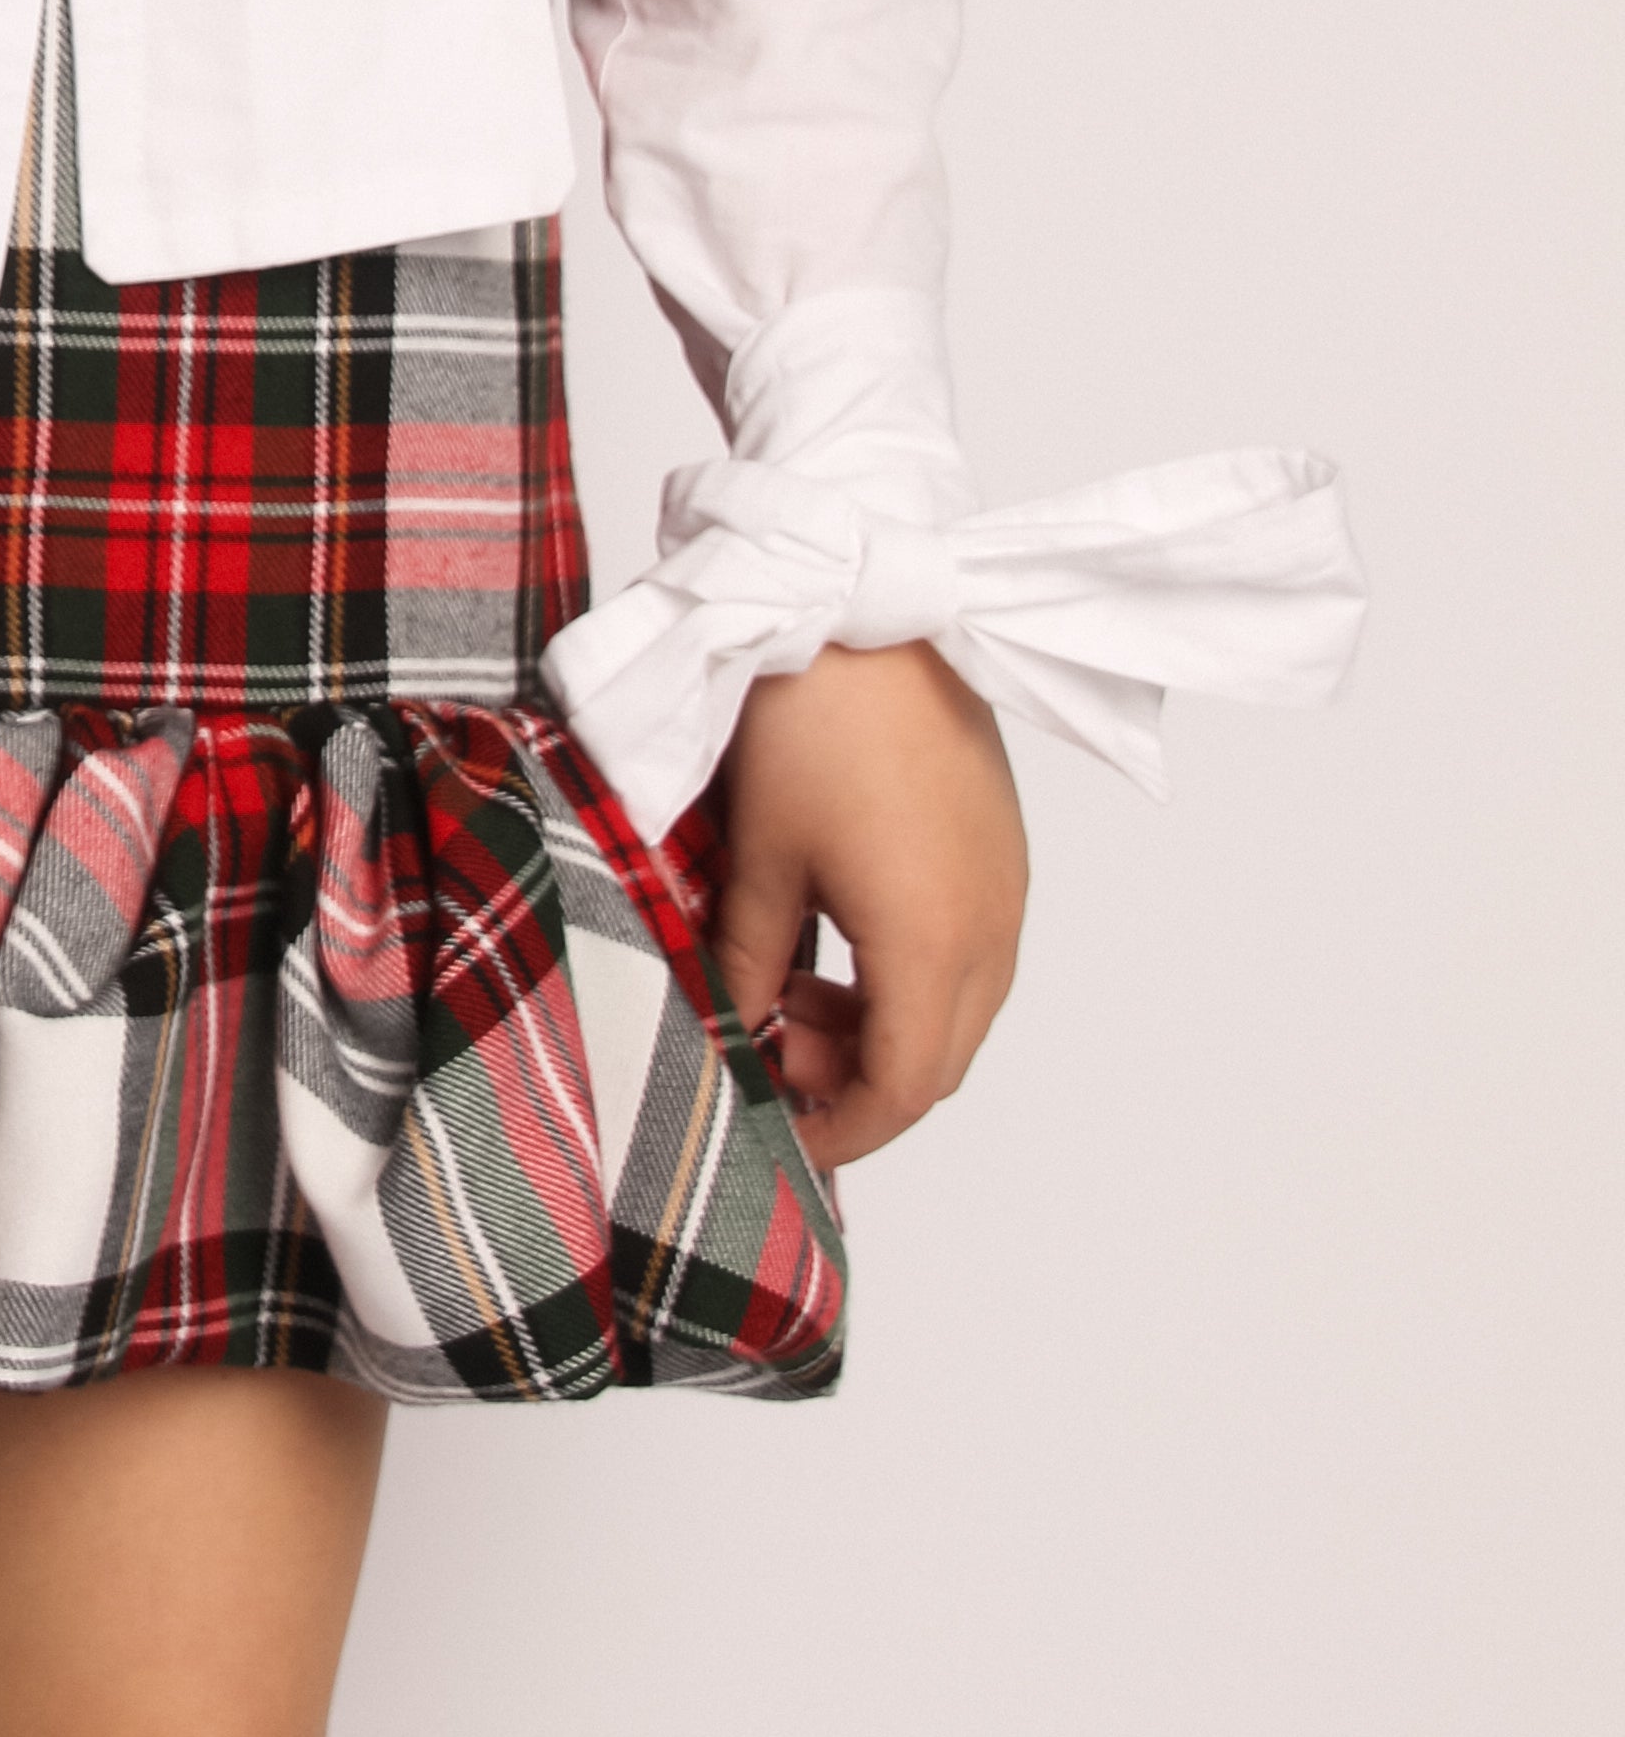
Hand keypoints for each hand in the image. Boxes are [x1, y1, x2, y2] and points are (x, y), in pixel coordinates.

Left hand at [709, 640, 1027, 1174]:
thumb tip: (730, 1032)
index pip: (903, 1089)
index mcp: (935, 943)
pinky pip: (970, 949)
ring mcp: (1006, 884)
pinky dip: (910, 973)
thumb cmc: (809, 720)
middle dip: (858, 1079)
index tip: (786, 1137)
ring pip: (959, 1008)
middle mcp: (992, 925)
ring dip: (884, 1024)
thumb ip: (743, 964)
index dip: (844, 1130)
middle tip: (774, 1050)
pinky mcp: (1001, 845)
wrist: (864, 599)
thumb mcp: (760, 857)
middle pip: (939, 1059)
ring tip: (790, 988)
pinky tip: (834, 938)